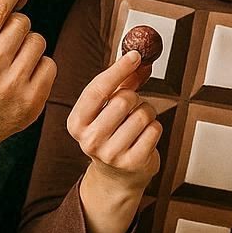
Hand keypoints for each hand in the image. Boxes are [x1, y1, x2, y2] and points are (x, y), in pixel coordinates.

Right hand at [0, 0, 55, 160]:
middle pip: (23, 23)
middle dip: (19, 30)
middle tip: (8, 46)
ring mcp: (13, 84)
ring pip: (38, 41)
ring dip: (31, 48)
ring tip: (16, 64)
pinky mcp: (33, 99)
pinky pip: (50, 64)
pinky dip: (42, 67)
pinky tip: (27, 78)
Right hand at [68, 50, 159, 212]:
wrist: (117, 177)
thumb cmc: (113, 135)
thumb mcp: (108, 109)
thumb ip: (123, 83)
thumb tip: (139, 60)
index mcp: (77, 122)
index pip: (97, 89)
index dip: (118, 69)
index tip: (135, 55)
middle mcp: (90, 140)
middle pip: (124, 100)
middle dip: (135, 97)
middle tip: (133, 105)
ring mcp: (111, 154)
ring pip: (142, 114)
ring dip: (147, 113)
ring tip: (139, 123)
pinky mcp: (133, 162)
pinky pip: (154, 130)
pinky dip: (155, 128)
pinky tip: (145, 136)